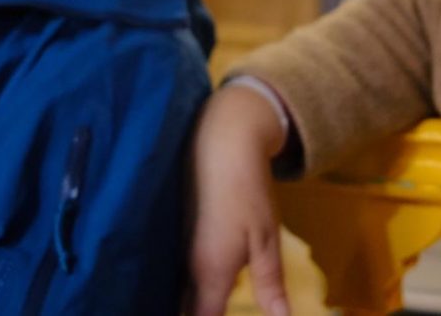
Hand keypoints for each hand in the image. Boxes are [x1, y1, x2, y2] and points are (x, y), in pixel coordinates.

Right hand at [188, 87, 290, 315]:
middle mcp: (185, 266)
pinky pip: (170, 272)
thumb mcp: (267, 239)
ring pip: (175, 291)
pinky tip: (193, 286)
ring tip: (209, 303)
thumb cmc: (247, 191)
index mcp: (209, 273)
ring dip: (185, 304)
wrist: (219, 141)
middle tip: (221, 309)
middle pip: (183, 309)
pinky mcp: (173, 233)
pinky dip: (180, 285)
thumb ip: (270, 283)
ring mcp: (176, 248)